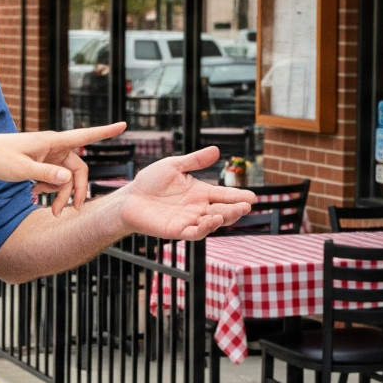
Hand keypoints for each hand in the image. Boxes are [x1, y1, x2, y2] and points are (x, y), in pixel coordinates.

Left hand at [0, 122, 127, 213]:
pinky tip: (35, 193)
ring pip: (66, 177)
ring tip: (47, 206)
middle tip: (70, 211)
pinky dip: (49, 188)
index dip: (105, 131)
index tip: (124, 124)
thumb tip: (68, 177)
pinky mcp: (42, 162)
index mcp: (52, 141)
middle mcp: (54, 146)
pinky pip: (55, 178)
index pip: (84, 135)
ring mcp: (48, 155)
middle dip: (75, 190)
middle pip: (78, 169)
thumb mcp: (22, 169)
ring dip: (61, 193)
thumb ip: (46, 173)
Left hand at [114, 146, 254, 239]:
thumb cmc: (150, 182)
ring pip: (212, 222)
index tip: (253, 196)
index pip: (224, 195)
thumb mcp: (174, 166)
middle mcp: (198, 208)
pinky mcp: (177, 230)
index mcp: (200, 192)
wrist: (129, 197)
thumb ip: (195, 161)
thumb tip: (217, 150)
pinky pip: (194, 232)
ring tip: (235, 211)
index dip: (238, 196)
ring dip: (224, 218)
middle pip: (222, 210)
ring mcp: (189, 220)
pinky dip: (205, 228)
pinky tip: (213, 220)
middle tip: (247, 205)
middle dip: (236, 209)